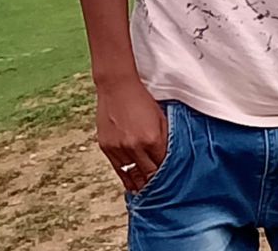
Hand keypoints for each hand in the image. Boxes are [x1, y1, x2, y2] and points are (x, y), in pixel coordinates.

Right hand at [95, 77, 167, 192]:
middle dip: (155, 182)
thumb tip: (169, 155)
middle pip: (148, 174)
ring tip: (146, 191)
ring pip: (132, 175)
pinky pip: (118, 169)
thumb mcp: (160, 116)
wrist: (117, 86)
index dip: (167, 174)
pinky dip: (126, 177)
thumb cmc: (141, 98)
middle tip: (160, 190)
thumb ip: (165, 136)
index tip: (170, 181)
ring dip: (140, 184)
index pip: (162, 165)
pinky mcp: (107, 148)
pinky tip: (131, 184)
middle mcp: (136, 146)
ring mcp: (119, 148)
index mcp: (152, 138)